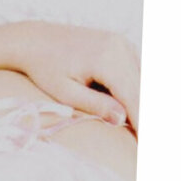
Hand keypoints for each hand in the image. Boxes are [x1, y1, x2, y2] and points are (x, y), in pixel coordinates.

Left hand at [10, 24, 139, 132]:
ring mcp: (122, 43)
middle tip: (145, 138)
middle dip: (145, 113)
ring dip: (142, 101)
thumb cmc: (45, 69)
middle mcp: (120, 47)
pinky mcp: (122, 43)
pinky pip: (136, 70)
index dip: (142, 120)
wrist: (35, 40)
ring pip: (142, 79)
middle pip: (141, 87)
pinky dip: (136, 87)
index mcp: (106, 59)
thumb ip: (95, 105)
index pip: (132, 96)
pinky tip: (131, 105)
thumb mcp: (65, 92)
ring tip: (141, 126)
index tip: (146, 141)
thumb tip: (123, 119)